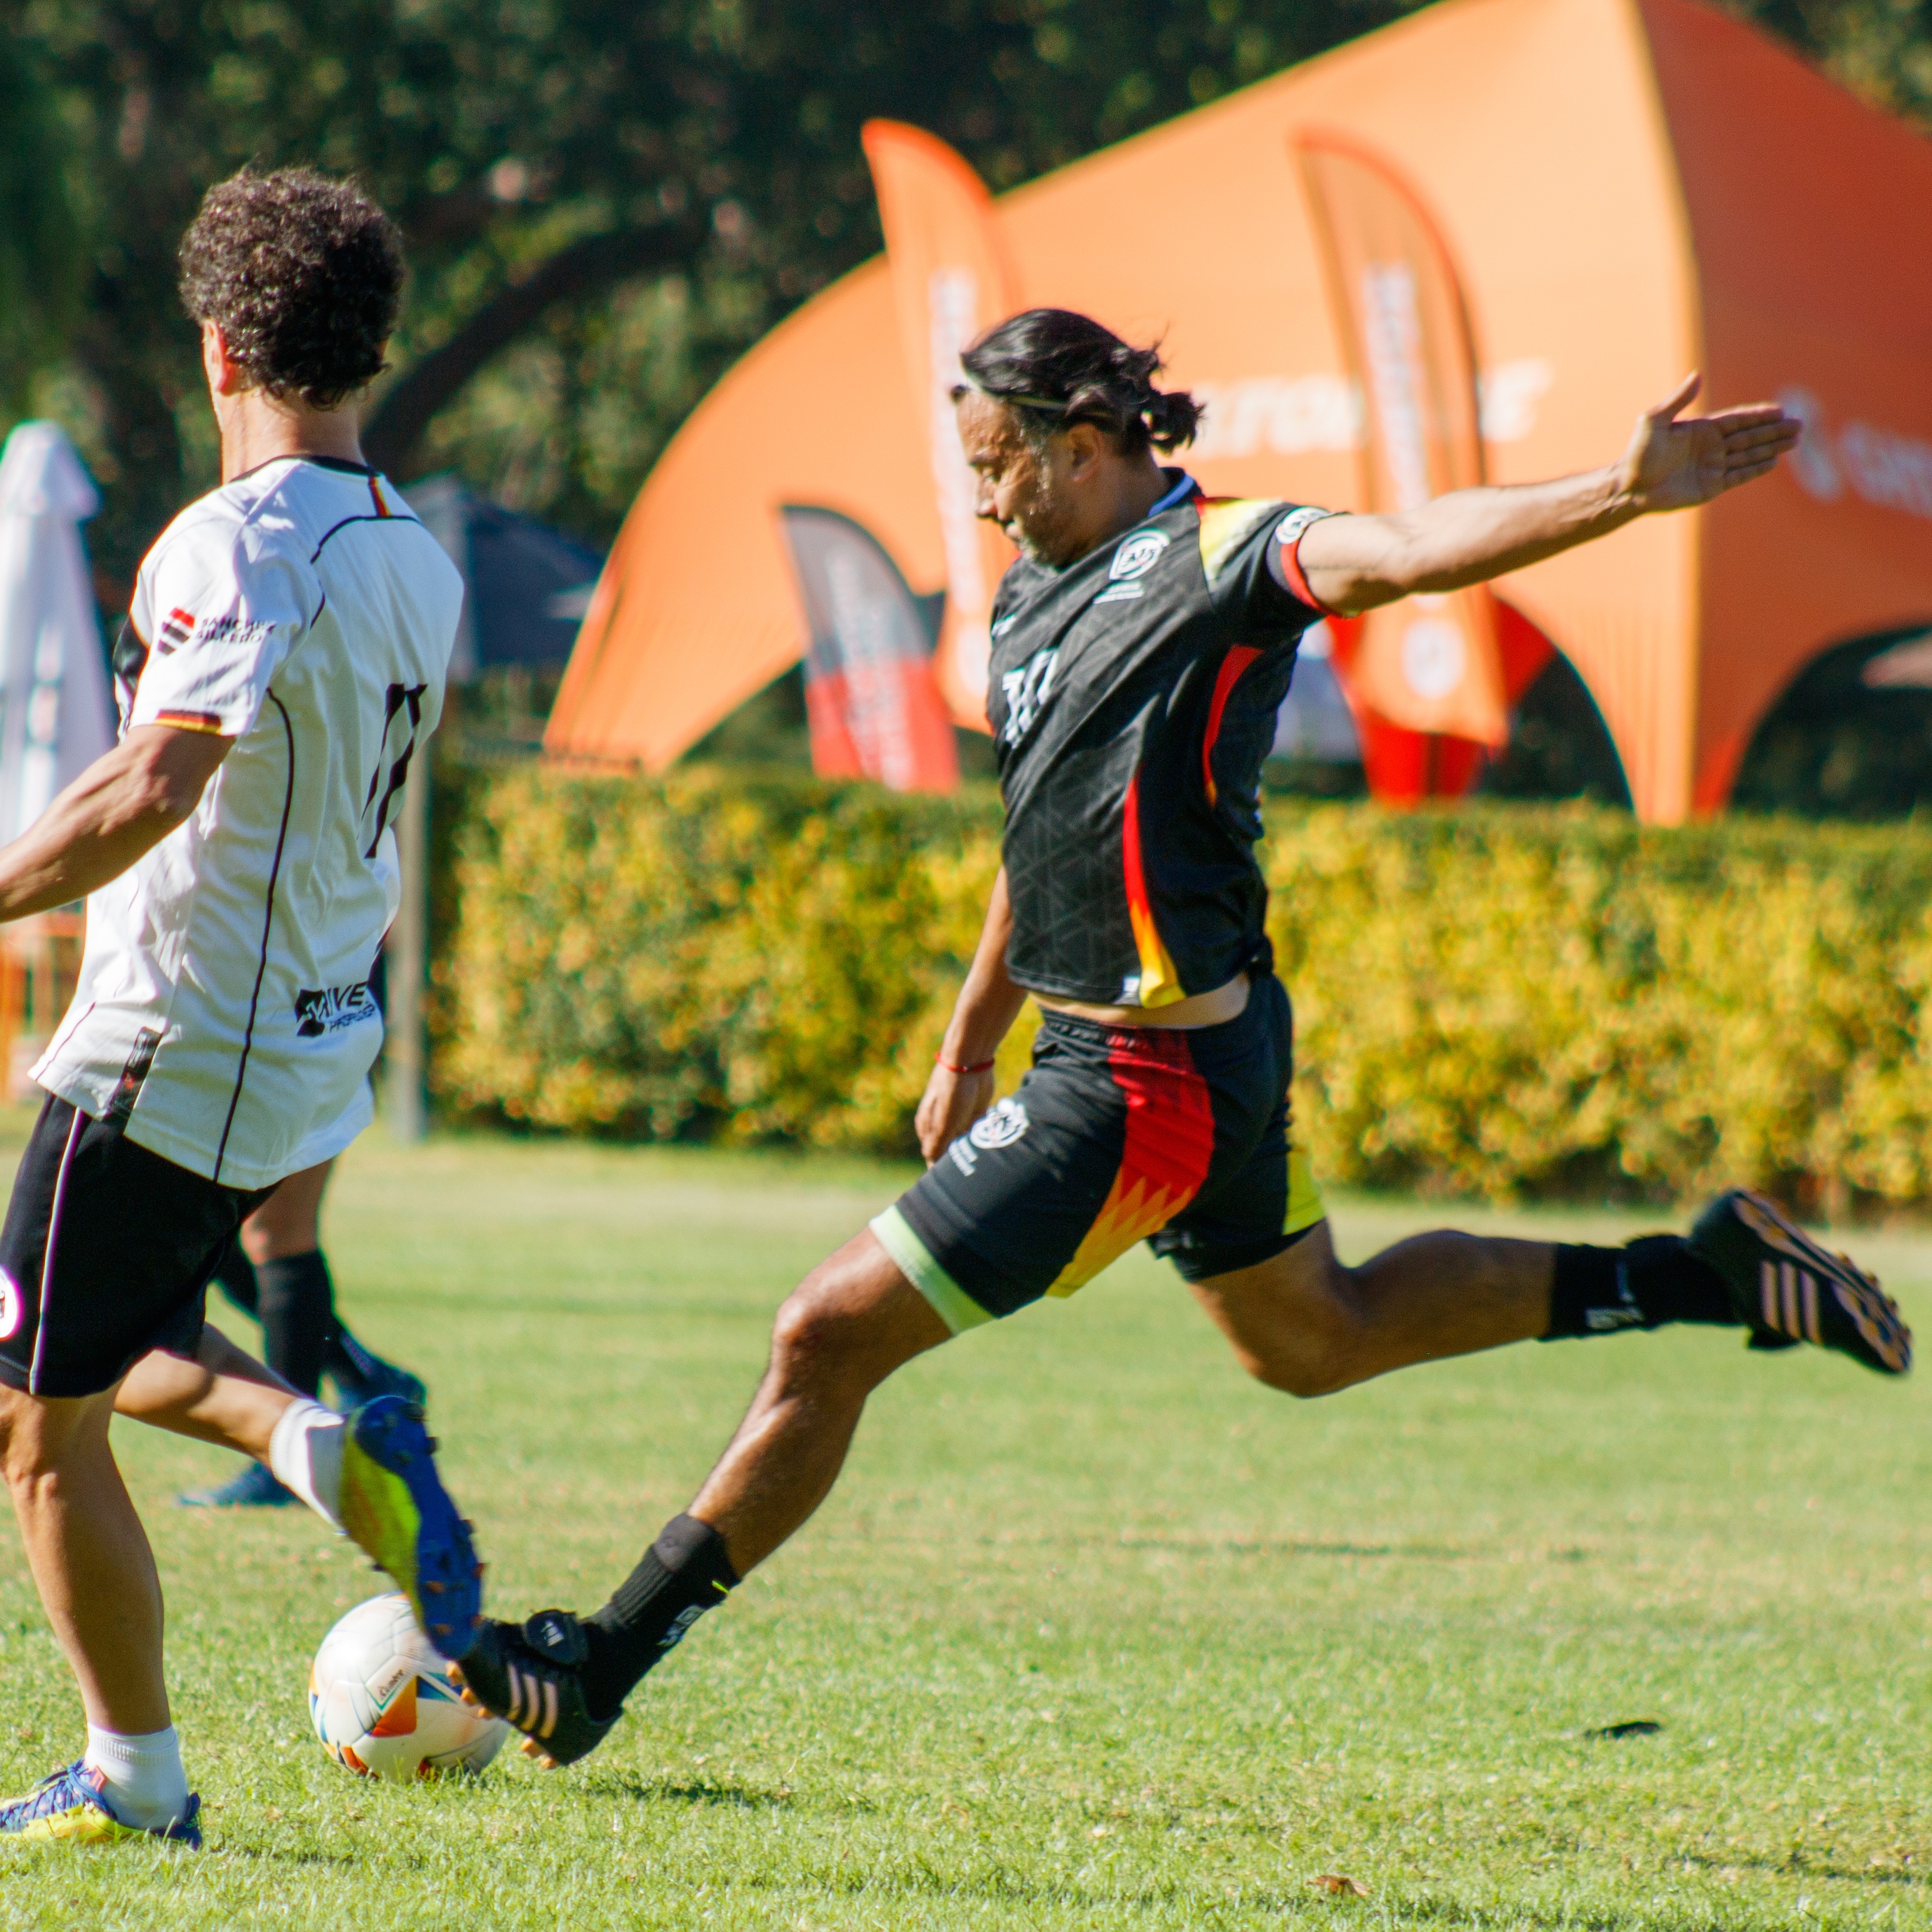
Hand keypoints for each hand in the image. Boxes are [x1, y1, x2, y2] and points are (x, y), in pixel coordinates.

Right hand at [915, 1062, 995, 1164]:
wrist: (970, 1062)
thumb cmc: (951, 1092)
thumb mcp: (942, 1123)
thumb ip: (937, 1146)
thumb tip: (931, 1171)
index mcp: (928, 1128)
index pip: (933, 1156)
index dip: (943, 1169)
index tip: (956, 1182)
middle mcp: (943, 1125)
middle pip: (951, 1150)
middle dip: (961, 1159)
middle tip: (973, 1171)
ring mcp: (960, 1119)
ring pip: (967, 1142)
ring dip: (974, 1149)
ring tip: (985, 1160)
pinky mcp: (976, 1113)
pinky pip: (980, 1131)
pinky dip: (984, 1136)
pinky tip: (990, 1143)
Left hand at [1617, 373, 1800, 513]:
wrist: (1629, 487)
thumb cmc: (1637, 454)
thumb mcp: (1654, 421)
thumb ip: (1678, 400)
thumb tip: (1697, 375)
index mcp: (1701, 429)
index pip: (1737, 419)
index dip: (1759, 415)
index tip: (1780, 410)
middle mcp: (1710, 447)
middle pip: (1749, 435)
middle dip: (1774, 430)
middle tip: (1800, 425)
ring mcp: (1711, 467)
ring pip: (1748, 454)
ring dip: (1771, 447)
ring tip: (1795, 441)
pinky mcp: (1710, 487)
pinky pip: (1738, 476)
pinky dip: (1755, 469)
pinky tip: (1773, 462)